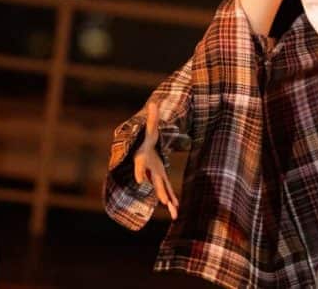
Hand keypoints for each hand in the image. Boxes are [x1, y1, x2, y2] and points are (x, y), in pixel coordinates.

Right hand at [133, 102, 178, 218]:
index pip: (141, 166)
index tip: (140, 180)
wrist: (141, 150)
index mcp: (144, 159)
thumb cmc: (146, 138)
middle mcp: (149, 170)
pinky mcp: (161, 179)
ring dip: (169, 202)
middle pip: (154, 182)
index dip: (140, 172)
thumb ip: (152, 117)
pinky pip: (167, 190)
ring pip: (162, 191)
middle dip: (159, 192)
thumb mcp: (150, 127)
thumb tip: (154, 102)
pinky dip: (172, 200)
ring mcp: (155, 176)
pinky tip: (177, 210)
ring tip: (175, 215)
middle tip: (164, 201)